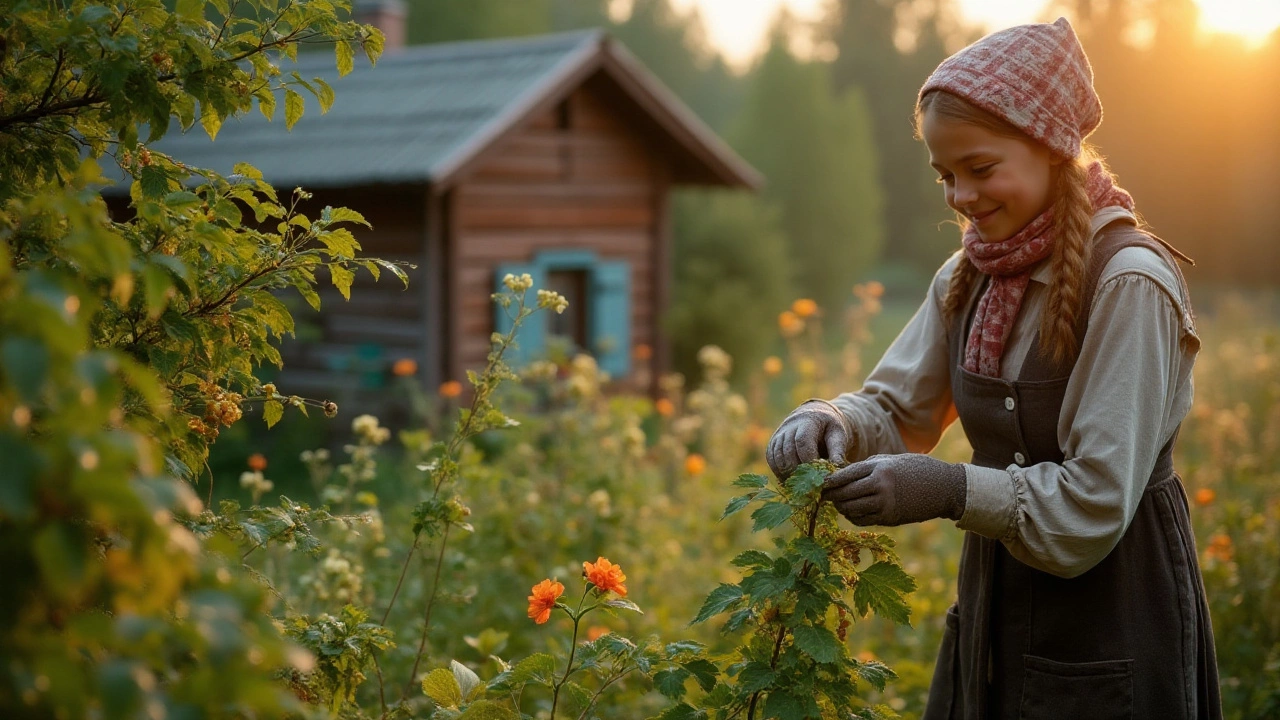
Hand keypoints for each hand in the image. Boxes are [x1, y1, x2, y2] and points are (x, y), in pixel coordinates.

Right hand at [766, 401, 850, 478]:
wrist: (812, 418)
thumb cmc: (828, 428)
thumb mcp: (838, 434)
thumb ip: (838, 451)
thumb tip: (837, 470)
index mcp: (808, 421)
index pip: (802, 441)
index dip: (809, 460)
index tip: (819, 473)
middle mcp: (789, 427)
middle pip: (789, 452)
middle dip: (800, 470)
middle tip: (812, 483)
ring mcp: (778, 436)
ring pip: (779, 459)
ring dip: (790, 474)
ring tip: (804, 484)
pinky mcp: (772, 445)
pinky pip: (772, 461)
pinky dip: (781, 473)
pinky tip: (794, 480)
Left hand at [821, 453, 966, 526]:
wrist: (945, 488)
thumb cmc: (918, 469)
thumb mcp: (893, 460)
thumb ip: (869, 466)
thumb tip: (845, 474)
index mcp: (880, 468)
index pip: (847, 474)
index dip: (831, 480)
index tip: (820, 482)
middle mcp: (881, 486)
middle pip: (846, 493)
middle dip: (831, 495)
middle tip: (822, 495)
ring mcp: (886, 504)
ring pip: (852, 509)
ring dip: (841, 507)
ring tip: (836, 503)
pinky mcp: (890, 518)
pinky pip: (864, 519)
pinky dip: (854, 516)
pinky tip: (851, 511)